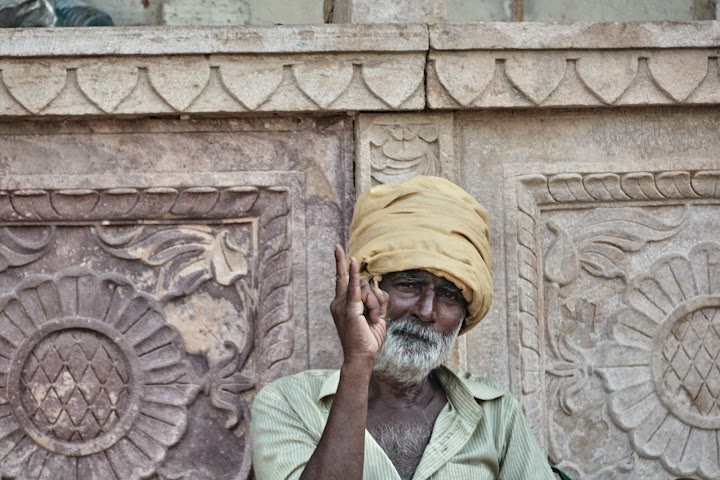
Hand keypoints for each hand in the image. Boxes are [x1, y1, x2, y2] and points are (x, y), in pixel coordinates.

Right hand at [330, 245, 387, 366]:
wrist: (361, 358)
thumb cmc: (368, 339)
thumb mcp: (375, 315)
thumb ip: (375, 299)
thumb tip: (375, 288)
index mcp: (342, 304)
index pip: (343, 279)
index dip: (341, 262)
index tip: (337, 247)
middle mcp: (338, 302)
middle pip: (362, 285)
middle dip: (374, 300)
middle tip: (372, 319)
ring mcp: (341, 305)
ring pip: (367, 290)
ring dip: (375, 306)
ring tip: (370, 322)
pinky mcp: (349, 309)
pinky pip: (354, 287)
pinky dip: (353, 274)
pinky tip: (353, 260)